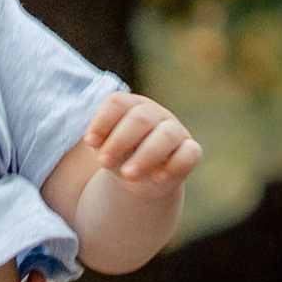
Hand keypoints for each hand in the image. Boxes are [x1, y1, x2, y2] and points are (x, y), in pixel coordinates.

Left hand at [83, 92, 200, 189]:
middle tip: (104, 162)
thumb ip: (100, 144)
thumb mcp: (105, 150)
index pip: (117, 103)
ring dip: (146, 156)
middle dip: (120, 141)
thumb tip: (95, 142)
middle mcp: (154, 114)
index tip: (90, 142)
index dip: (102, 121)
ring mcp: (175, 130)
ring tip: (128, 175)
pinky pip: (190, 153)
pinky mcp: (190, 151)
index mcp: (130, 106)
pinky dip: (175, 165)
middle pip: (140, 118)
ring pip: (166, 135)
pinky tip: (158, 178)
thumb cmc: (119, 156)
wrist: (140, 178)